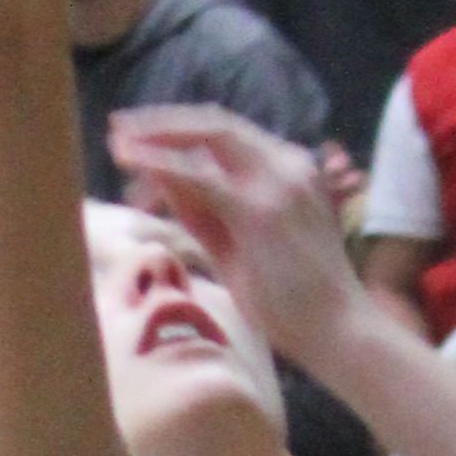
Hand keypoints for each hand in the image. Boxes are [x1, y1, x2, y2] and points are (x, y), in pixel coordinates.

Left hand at [108, 104, 362, 374]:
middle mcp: (287, 164)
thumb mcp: (239, 248)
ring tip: (116, 142)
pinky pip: (200, 177)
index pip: (229, 135)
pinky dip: (161, 164)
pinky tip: (130, 161)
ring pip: (208, 137)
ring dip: (157, 136)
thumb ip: (204, 212)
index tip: (141, 137)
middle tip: (118, 126)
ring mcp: (277, 182)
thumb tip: (161, 184)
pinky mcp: (260, 210)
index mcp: (289, 170)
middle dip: (162, 121)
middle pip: (216, 123)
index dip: (182, 131)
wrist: (339, 333)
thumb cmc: (294, 303)